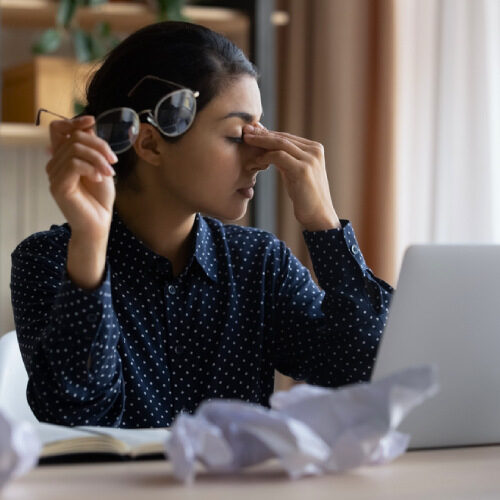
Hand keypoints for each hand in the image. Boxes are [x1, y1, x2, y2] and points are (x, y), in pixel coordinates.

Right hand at [46, 116, 117, 240]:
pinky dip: (91, 168)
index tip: (92, 121)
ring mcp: (54, 175)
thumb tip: (89, 124)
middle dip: (99, 146)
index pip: (58, 129)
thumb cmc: (100, 197)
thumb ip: (92, 147)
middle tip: (113, 162)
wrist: (99, 222)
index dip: (74, 121)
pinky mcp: (58, 186)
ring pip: (76, 150)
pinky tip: (99, 179)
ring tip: (109, 173)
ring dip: (98, 159)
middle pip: (74, 138)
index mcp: (63, 157)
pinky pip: (74, 164)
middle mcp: (54, 163)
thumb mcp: (100, 166)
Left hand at [243, 124, 340, 230]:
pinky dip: (264, 157)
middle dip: (261, 133)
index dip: (267, 133)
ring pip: (280, 143)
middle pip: (282, 137)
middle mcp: (314, 150)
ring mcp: (310, 159)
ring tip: (246, 141)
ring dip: (260, 142)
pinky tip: (254, 162)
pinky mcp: (303, 169)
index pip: (286, 137)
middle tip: (244, 132)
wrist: (319, 215)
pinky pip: (278, 157)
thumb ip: (285, 158)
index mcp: (314, 149)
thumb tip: (267, 146)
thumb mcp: (294, 172)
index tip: (251, 131)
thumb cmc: (305, 196)